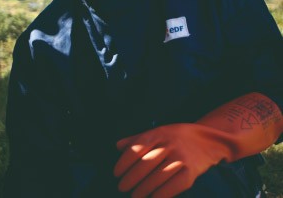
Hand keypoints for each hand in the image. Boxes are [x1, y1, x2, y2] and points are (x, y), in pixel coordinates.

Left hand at [114, 123, 231, 197]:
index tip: (116, 173)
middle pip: (146, 164)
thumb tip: (117, 146)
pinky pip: (173, 186)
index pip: (137, 148)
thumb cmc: (176, 137)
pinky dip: (161, 195)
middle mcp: (169, 145)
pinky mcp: (190, 172)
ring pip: (158, 176)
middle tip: (122, 187)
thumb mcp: (157, 132)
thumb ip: (137, 139)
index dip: (124, 162)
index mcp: (157, 133)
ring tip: (134, 196)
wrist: (207, 140)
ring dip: (143, 189)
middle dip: (131, 178)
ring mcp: (180, 158)